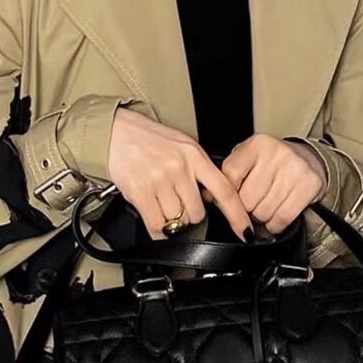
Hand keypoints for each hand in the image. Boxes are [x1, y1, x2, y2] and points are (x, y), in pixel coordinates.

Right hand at [107, 108, 253, 240]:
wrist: (117, 132)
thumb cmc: (150, 140)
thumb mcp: (183, 147)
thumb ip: (199, 171)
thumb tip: (213, 198)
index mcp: (194, 156)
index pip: (224, 190)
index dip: (237, 214)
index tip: (244, 230)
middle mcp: (179, 168)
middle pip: (197, 213)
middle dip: (189, 215)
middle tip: (176, 202)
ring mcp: (160, 180)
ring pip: (177, 221)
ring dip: (171, 220)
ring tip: (160, 201)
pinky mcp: (140, 191)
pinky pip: (157, 225)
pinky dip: (158, 229)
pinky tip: (154, 216)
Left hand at [215, 135, 325, 234]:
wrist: (308, 159)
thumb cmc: (272, 162)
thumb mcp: (249, 160)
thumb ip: (229, 175)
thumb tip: (207, 196)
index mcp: (256, 145)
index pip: (230, 175)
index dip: (228, 193)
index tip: (230, 199)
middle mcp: (275, 154)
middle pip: (246, 198)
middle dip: (246, 208)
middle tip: (252, 203)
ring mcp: (294, 169)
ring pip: (263, 211)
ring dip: (261, 217)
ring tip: (265, 206)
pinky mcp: (308, 185)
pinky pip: (282, 218)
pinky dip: (274, 225)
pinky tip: (274, 217)